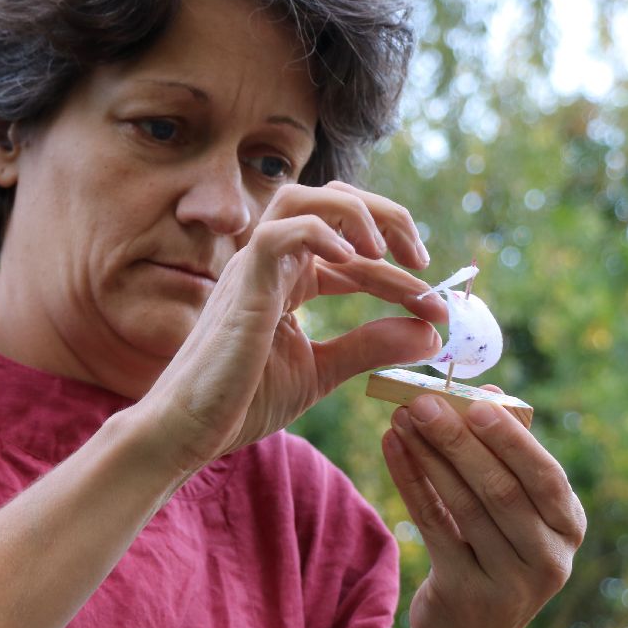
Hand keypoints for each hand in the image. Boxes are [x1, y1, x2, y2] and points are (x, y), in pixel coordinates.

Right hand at [144, 181, 445, 469]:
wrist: (189, 430)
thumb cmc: (242, 401)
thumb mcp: (322, 370)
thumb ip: (371, 346)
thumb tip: (430, 334)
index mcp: (291, 280)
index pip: (356, 256)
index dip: (402, 278)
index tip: (438, 311)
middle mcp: (273, 263)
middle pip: (332, 200)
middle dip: (387, 217)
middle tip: (422, 260)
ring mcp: (254, 267)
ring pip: (303, 197)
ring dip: (355, 211)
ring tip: (386, 250)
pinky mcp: (242, 283)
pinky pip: (279, 232)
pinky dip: (320, 233)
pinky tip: (353, 260)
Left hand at [381, 390, 584, 627]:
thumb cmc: (496, 557)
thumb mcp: (517, 515)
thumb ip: (507, 455)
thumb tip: (487, 391)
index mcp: (569, 529)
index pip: (545, 476)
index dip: (511, 438)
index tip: (475, 401)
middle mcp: (549, 560)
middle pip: (502, 490)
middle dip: (459, 440)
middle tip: (423, 402)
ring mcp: (508, 583)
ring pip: (465, 506)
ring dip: (429, 456)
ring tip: (400, 417)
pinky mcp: (464, 595)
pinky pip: (434, 526)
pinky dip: (411, 482)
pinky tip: (392, 448)